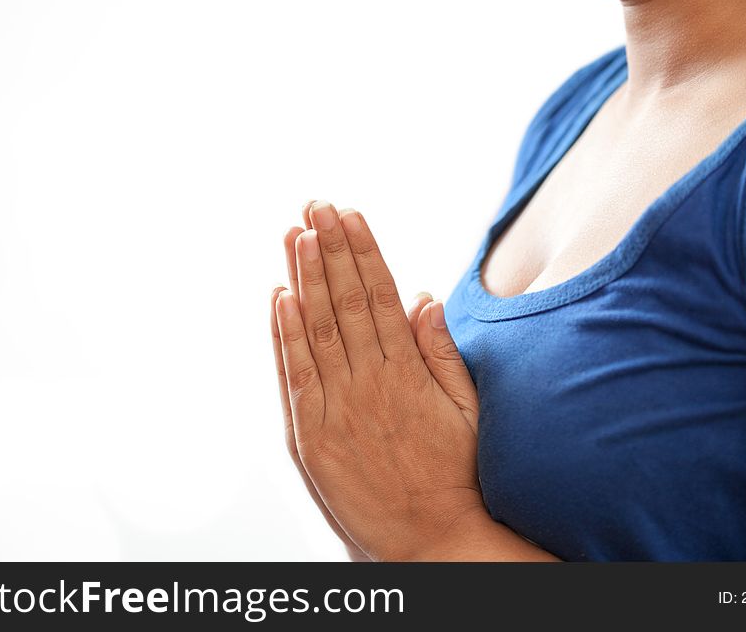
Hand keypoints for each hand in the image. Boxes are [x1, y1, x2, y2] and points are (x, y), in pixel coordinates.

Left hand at [272, 200, 482, 560]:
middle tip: (314, 206)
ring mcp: (337, 406)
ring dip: (305, 277)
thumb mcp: (465, 408)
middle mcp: (370, 380)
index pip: (381, 295)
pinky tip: (280, 295)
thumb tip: (423, 296)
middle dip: (329, 248)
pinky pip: (296, 374)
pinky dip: (285, 334)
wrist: (432, 540)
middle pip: (346, 301)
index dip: (364, 251)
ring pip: (317, 328)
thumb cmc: (455, 474)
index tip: (350, 214)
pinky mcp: (310, 436)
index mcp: (408, 370)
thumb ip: (441, 350)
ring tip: (295, 234)